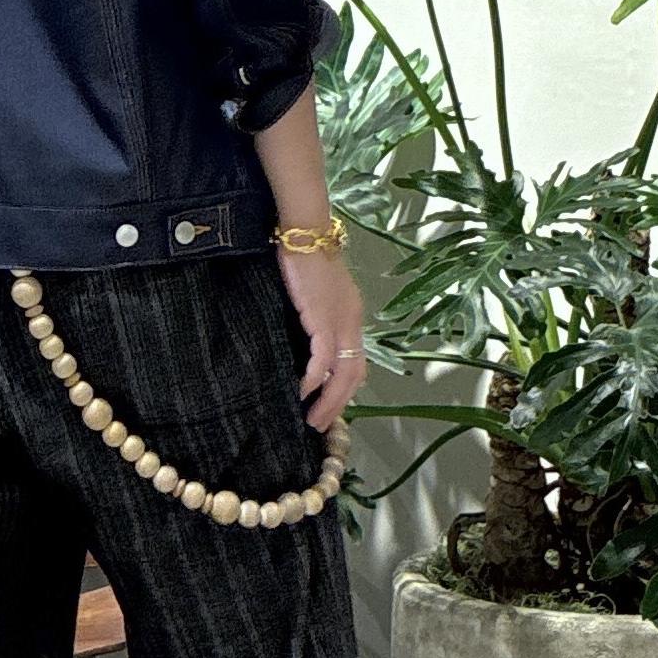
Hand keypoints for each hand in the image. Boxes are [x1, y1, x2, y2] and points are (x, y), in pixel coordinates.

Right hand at [275, 248, 366, 433]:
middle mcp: (352, 323)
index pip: (357, 363)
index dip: (345, 390)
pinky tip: (300, 391)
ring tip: (312, 418)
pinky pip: (323, 360)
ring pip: (343, 374)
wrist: (305, 234)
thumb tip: (303, 341)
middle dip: (338, 405)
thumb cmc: (304, 257)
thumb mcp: (315, 293)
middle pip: (355, 376)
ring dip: (328, 401)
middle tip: (319, 424)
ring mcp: (340, 323)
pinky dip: (314, 379)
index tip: (328, 408)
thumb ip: (315, 317)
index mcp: (352, 317)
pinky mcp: (323, 320)